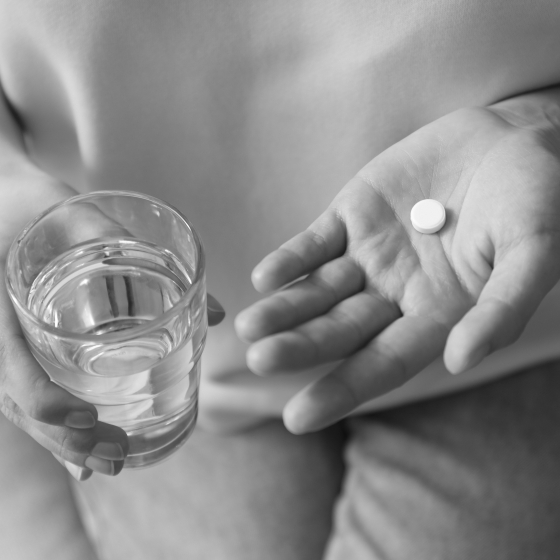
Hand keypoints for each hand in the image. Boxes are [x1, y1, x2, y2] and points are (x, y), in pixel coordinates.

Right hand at [0, 164, 224, 479]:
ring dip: (62, 441)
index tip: (86, 417)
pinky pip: (25, 392)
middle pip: (16, 400)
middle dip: (63, 437)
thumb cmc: (37, 206)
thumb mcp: (82, 220)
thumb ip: (144, 260)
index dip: (42, 398)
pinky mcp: (15, 347)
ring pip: (19, 406)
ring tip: (110, 462)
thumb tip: (216, 313)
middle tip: (116, 458)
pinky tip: (84, 449)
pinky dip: (53, 425)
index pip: (9, 364)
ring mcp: (1, 343)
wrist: (1, 200)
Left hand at [236, 93, 559, 433]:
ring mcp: (370, 254)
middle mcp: (397, 292)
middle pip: (340, 329)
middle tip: (259, 361)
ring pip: (319, 290)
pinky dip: (291, 259)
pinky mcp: (353, 215)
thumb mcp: (535, 253)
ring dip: (284, 308)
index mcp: (438, 314)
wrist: (515, 138)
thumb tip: (461, 360)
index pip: (383, 363)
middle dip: (300, 346)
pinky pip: (315, 242)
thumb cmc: (538, 201)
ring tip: (250, 326)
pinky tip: (264, 277)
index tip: (299, 417)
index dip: (342, 389)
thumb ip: (502, 309)